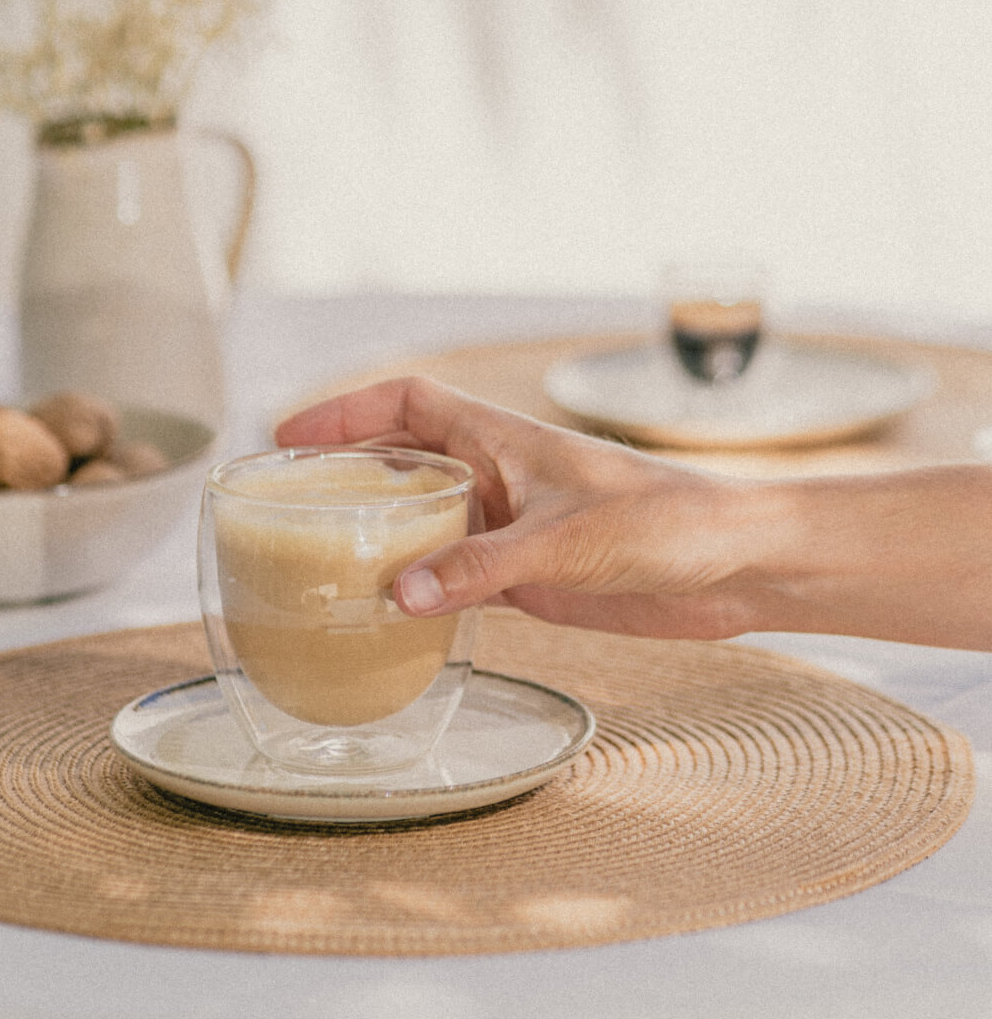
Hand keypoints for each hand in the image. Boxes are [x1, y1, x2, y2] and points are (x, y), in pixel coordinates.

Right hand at [275, 376, 763, 637]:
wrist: (735, 565)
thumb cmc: (670, 522)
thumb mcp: (567, 541)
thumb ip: (480, 566)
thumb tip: (394, 595)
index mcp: (504, 440)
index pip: (409, 402)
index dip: (345, 410)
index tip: (287, 434)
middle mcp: (500, 478)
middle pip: (403, 463)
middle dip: (345, 477)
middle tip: (283, 506)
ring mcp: (511, 530)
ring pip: (424, 525)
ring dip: (378, 540)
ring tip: (317, 565)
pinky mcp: (530, 579)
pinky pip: (455, 580)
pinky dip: (419, 594)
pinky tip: (387, 615)